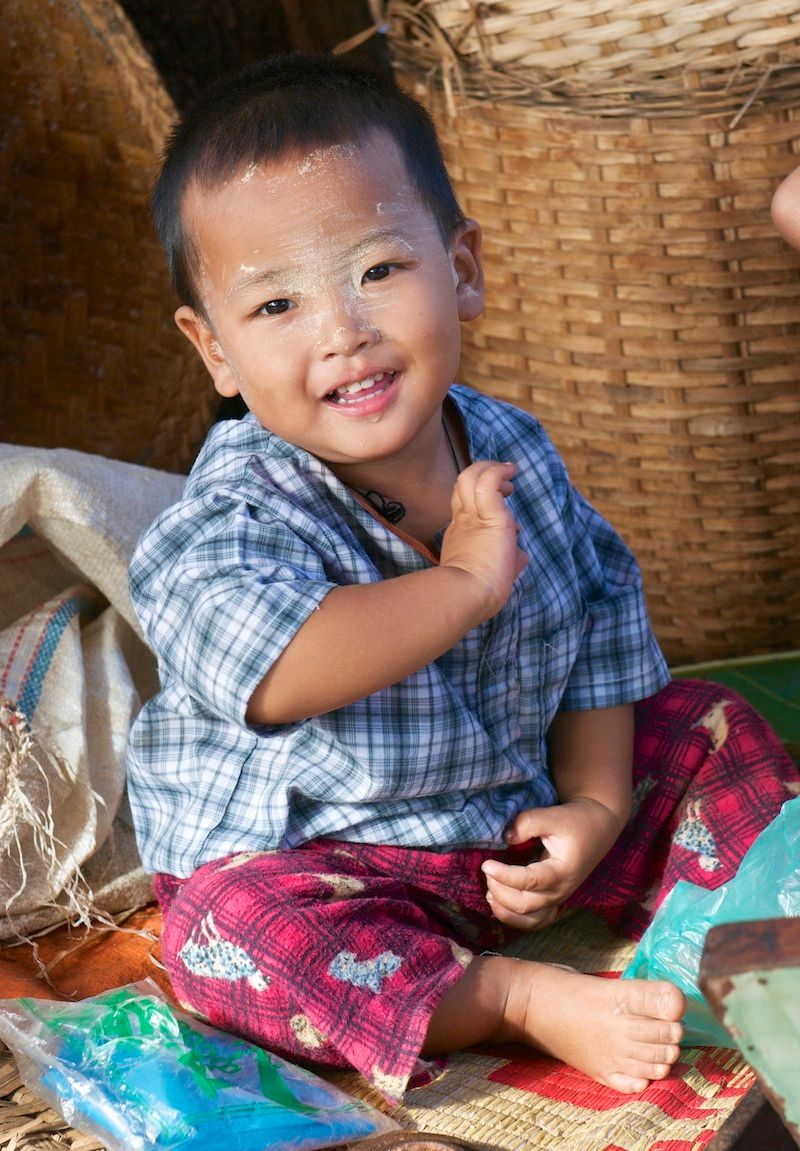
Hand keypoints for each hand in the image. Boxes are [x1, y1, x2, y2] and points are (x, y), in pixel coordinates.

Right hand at [440, 460, 526, 618]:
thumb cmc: (479, 593)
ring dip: (491, 469)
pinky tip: (511, 472)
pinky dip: (499, 472)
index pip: (466, 505)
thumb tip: (522, 555)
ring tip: (510, 473)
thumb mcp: (495, 573)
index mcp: (462, 535)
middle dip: (484, 474)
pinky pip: (489, 482)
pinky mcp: (491, 516)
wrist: (467, 596)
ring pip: (471, 477)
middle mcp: (464, 521)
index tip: (502, 498)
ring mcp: (474, 516)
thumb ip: (508, 561)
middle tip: (505, 481)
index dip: (481, 497)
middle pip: (463, 484)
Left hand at [481, 798, 625, 930]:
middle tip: (487, 871)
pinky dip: (514, 918)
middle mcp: (560, 891)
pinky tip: (499, 903)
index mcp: (561, 872)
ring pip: (528, 921)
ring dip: (505, 911)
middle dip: (500, 892)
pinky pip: (533, 921)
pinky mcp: (553, 900)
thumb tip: (507, 837)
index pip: (529, 882)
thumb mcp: (555, 815)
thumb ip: (529, 822)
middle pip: (525, 906)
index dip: (504, 875)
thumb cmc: (577, 821)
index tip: (486, 864)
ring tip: (489, 892)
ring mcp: (557, 899)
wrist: (598, 828)